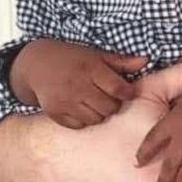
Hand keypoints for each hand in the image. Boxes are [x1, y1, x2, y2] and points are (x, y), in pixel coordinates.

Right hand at [11, 39, 146, 127]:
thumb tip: (145, 61)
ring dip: (100, 113)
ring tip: (95, 103)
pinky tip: (82, 109)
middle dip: (114, 104)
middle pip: (109, 107)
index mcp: (90, 68)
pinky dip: (84, 120)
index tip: (126, 92)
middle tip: (109, 98)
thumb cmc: (71, 58)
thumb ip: (120, 62)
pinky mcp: (55, 112)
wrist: (35, 65)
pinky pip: (79, 125)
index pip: (118, 89)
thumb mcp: (95, 55)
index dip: (127, 93)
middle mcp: (77, 85)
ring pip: (96, 119)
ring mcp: (65, 101)